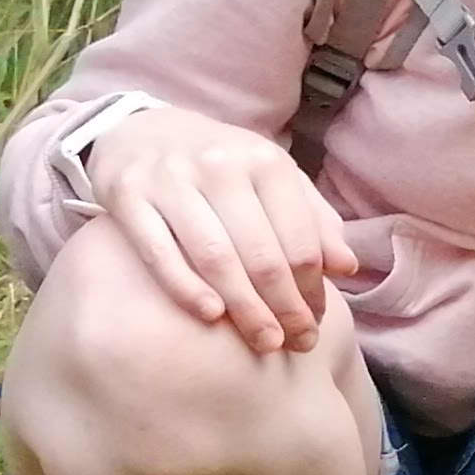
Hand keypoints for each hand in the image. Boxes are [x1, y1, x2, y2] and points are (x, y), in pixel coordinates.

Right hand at [86, 107, 359, 353]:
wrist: (143, 131)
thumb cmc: (222, 166)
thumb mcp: (272, 179)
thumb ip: (313, 219)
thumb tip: (346, 267)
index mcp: (265, 162)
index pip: (299, 240)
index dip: (312, 289)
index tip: (315, 322)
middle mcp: (220, 166)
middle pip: (262, 254)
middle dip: (284, 307)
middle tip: (296, 343)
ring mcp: (171, 180)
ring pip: (215, 257)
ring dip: (244, 308)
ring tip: (263, 342)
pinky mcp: (128, 195)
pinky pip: (159, 251)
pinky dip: (186, 287)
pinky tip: (210, 316)